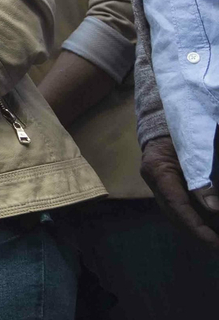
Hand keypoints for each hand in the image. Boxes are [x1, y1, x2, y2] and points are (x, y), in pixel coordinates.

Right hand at [142, 135, 218, 249]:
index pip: (175, 203)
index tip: (213, 242)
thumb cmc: (186, 129)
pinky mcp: (168, 187)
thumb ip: (203, 178)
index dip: (195, 226)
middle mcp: (154, 181)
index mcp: (157, 169)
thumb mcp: (197, 150)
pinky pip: (181, 208)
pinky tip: (211, 226)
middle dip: (198, 233)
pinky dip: (197, 219)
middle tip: (218, 246)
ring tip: (216, 239)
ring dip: (198, 228)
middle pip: (174, 215)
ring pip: (177, 215)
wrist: (168, 120)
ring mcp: (158, 185)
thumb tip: (213, 209)